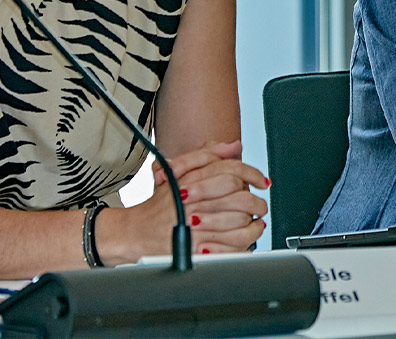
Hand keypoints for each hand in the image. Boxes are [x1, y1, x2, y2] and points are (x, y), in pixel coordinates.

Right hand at [151, 140, 268, 253]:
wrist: (133, 233)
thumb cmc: (160, 205)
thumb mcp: (179, 172)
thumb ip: (206, 156)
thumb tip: (234, 146)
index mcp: (190, 181)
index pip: (231, 171)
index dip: (253, 175)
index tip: (262, 182)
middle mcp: (191, 203)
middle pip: (239, 197)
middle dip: (256, 202)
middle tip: (260, 205)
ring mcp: (192, 227)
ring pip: (238, 221)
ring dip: (253, 223)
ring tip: (256, 222)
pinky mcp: (193, 249)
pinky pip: (229, 246)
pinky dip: (244, 241)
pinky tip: (247, 237)